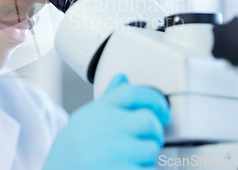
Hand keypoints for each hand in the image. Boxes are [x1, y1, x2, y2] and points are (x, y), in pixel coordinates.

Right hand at [43, 74, 170, 169]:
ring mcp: (108, 150)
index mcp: (99, 111)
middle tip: (148, 141)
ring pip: (150, 150)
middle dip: (155, 134)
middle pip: (148, 121)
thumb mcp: (87, 119)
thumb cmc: (74, 149)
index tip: (162, 111)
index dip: (154, 100)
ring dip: (147, 159)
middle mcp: (103, 127)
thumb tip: (123, 78)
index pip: (131, 93)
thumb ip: (109, 100)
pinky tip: (126, 169)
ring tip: (130, 161)